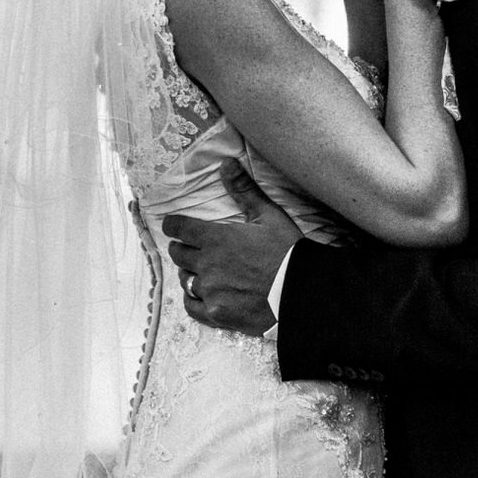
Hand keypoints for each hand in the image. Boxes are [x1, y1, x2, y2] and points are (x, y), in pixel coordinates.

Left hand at [162, 159, 301, 335]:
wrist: (303, 292)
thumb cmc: (287, 250)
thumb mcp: (268, 215)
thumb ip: (243, 189)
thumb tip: (225, 163)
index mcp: (216, 237)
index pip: (178, 228)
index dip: (174, 226)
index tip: (176, 227)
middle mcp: (207, 264)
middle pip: (178, 254)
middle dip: (183, 248)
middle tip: (194, 248)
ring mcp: (211, 291)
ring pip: (185, 280)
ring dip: (191, 273)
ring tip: (205, 272)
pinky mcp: (217, 314)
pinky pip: (192, 307)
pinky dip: (193, 299)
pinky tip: (202, 295)